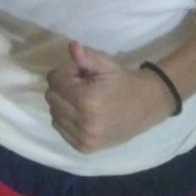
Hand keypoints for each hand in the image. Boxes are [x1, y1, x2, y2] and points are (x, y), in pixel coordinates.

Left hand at [45, 40, 174, 152]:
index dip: (67, 71)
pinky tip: (82, 113)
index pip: (54, 79)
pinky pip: (59, 128)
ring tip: (84, 100)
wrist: (144, 107)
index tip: (82, 73)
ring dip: (63, 103)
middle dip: (64, 87)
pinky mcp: (83, 149)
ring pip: (53, 113)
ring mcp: (83, 139)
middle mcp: (83, 123)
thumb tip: (71, 46)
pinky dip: (66, 118)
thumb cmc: (122, 82)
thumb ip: (87, 56)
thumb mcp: (107, 64)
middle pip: (51, 96)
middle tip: (83, 86)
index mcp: (88, 100)